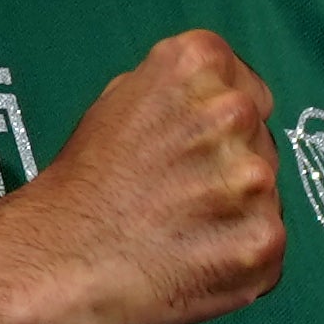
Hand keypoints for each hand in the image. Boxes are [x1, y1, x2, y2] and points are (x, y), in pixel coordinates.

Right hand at [0, 30, 288, 323]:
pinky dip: (239, 257)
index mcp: (200, 63)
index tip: (190, 152)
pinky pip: (267, 244)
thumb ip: (182, 91)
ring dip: (237, 212)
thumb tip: (224, 96)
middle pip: (260, 141)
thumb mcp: (122, 100)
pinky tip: (194, 259)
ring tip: (181, 230)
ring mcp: (256, 180)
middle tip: (177, 195)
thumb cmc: (83, 182)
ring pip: (266, 194)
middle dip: (230, 167)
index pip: (247, 89)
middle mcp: (235, 112)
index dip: (219, 127)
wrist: (56, 260)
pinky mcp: (264, 240)